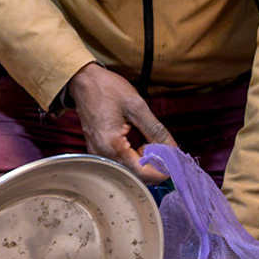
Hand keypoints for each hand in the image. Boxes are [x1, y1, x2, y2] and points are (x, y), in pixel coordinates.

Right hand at [64, 63, 177, 181]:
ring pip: (129, 172)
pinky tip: (139, 146)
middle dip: (155, 166)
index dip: (162, 170)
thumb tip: (173, 149)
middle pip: (136, 176)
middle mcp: (102, 156)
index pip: (142, 172)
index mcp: (111, 145)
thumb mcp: (136, 105)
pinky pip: (121, 165)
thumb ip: (156, 130)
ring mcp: (98, 155)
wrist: (83, 81)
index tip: (174, 159)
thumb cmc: (107, 89)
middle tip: (165, 149)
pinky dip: (135, 160)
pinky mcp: (98, 153)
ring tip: (151, 144)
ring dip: (145, 163)